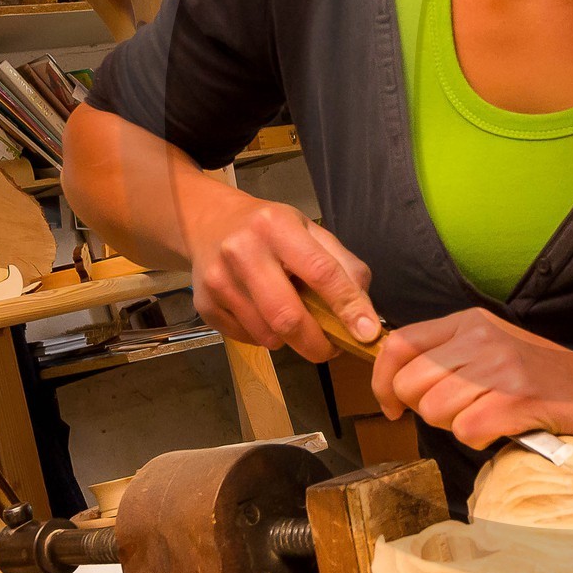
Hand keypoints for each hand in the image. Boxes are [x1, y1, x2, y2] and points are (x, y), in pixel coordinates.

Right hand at [188, 195, 377, 363]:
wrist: (210, 223)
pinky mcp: (204, 306)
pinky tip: (266, 315)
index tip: (367, 333)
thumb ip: (342, 265)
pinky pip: (247, 338)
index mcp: (277, 226)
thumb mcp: (309, 231)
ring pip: (267, 334)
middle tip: (333, 349)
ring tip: (296, 322)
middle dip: (318, 343)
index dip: (348, 306)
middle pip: (288, 316)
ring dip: (291, 340)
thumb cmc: (270, 230)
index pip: (321, 272)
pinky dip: (266, 337)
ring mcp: (218, 281)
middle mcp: (242, 251)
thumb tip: (365, 313)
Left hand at [370, 307, 572, 449]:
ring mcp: (500, 366)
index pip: (399, 344)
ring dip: (453, 427)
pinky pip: (466, 431)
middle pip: (410, 384)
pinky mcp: (517, 399)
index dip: (383, 381)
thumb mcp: (492, 348)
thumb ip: (447, 356)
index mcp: (469, 321)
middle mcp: (481, 337)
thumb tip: (396, 383)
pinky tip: (502, 429)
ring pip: (434, 410)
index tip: (392, 405)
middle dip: (424, 411)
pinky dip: (480, 440)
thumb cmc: (544, 378)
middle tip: (457, 416)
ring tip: (485, 419)